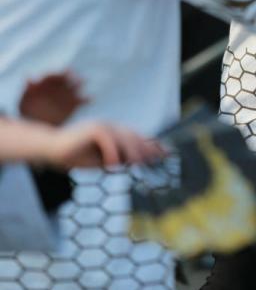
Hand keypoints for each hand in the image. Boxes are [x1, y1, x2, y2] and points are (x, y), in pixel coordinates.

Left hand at [19, 72, 86, 125]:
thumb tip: (29, 77)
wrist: (39, 128)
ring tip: (82, 81)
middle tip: (70, 73)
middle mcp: (58, 86)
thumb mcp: (25, 102)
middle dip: (69, 74)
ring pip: (77, 85)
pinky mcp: (75, 105)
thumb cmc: (28, 114)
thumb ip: (27, 91)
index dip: (54, 74)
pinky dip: (88, 98)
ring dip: (79, 82)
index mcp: (46, 83)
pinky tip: (90, 98)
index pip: (52, 75)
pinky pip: (84, 100)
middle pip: (66, 77)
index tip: (55, 75)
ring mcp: (68, 95)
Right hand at [42, 123, 166, 169]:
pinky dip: (111, 153)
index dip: (153, 144)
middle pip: (135, 136)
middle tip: (156, 161)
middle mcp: (111, 125)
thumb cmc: (78, 156)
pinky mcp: (92, 128)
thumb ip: (120, 158)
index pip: (138, 137)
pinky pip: (108, 140)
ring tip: (137, 164)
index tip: (168, 153)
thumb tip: (139, 161)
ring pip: (124, 137)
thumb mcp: (103, 160)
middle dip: (147, 149)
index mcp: (115, 131)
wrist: (53, 150)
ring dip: (132, 152)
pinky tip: (111, 165)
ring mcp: (102, 124)